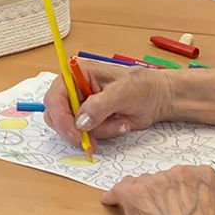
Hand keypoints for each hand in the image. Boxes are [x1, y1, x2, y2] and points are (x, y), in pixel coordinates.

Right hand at [44, 60, 169, 145]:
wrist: (158, 98)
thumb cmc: (143, 86)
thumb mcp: (123, 92)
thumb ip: (100, 106)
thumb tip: (80, 121)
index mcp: (76, 74)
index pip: (55, 96)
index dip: (60, 117)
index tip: (74, 134)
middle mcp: (73, 90)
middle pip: (56, 116)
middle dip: (75, 130)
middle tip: (92, 141)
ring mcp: (80, 107)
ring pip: (71, 129)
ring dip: (96, 132)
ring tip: (119, 123)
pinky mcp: (89, 121)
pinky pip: (86, 135)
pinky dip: (103, 135)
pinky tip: (118, 125)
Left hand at [104, 166, 214, 214]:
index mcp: (206, 179)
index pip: (191, 178)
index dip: (186, 196)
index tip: (184, 208)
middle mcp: (180, 175)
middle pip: (165, 181)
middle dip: (164, 198)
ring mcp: (157, 184)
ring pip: (142, 186)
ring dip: (143, 200)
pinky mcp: (136, 198)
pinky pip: (120, 191)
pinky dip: (115, 198)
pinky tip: (112, 203)